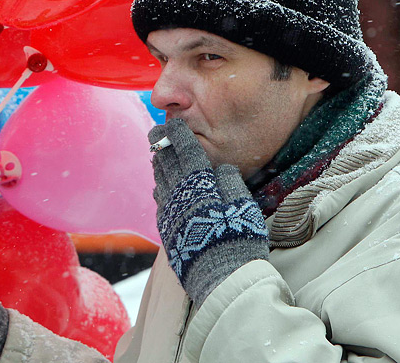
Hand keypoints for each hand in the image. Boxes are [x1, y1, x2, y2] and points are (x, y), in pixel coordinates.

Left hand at [149, 119, 269, 305]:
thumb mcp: (243, 205)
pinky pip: (159, 200)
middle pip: (166, 163)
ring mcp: (169, 211)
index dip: (179, 135)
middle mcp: (178, 193)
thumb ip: (231, 182)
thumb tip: (221, 169)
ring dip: (158, 165)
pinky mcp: (165, 228)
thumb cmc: (237, 238)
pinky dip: (159, 188)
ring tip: (157, 155)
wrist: (220, 276)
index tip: (173, 123)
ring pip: (160, 180)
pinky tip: (159, 186)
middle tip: (156, 132)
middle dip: (161, 145)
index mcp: (198, 183)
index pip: (186, 151)